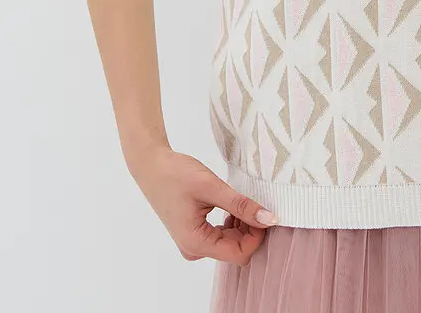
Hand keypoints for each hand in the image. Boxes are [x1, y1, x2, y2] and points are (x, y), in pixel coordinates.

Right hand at [127, 144, 277, 265]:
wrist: (151, 165)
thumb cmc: (177, 174)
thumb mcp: (212, 187)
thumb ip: (241, 205)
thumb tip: (269, 219)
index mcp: (197, 243)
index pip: (239, 254)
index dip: (257, 236)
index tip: (265, 212)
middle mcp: (194, 249)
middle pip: (235, 250)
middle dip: (251, 229)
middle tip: (256, 202)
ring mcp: (193, 242)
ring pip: (230, 243)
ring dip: (242, 225)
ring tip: (242, 201)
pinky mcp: (194, 233)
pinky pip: (220, 236)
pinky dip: (232, 223)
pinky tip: (233, 205)